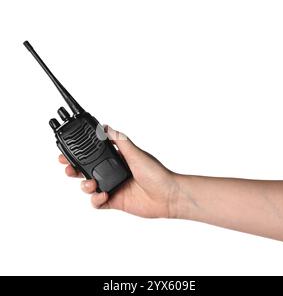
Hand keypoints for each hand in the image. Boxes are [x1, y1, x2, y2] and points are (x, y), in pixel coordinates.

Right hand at [58, 126, 179, 217]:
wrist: (168, 196)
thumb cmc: (157, 173)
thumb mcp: (136, 153)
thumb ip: (120, 141)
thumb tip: (106, 127)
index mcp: (117, 159)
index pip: (94, 154)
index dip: (80, 153)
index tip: (68, 151)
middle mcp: (113, 172)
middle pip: (87, 170)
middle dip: (74, 169)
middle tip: (67, 168)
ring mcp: (113, 187)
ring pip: (89, 186)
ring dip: (85, 185)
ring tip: (91, 183)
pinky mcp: (115, 201)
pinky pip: (97, 203)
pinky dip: (96, 200)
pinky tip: (103, 195)